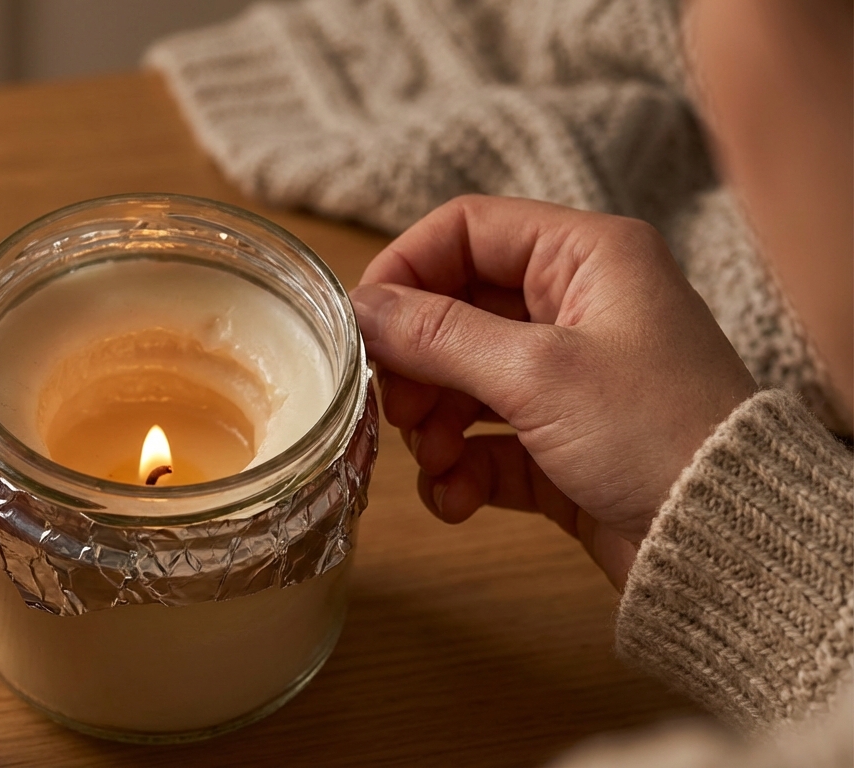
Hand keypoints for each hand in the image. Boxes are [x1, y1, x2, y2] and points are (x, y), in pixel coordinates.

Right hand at [350, 196, 756, 588]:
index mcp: (585, 258)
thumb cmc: (655, 434)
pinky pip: (482, 442)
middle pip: (454, 310)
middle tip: (395, 405)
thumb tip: (361, 308)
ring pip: (461, 380)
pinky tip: (456, 499)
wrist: (726, 541)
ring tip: (433, 460)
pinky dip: (458, 469)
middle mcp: (575, 307)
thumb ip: (438, 334)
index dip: (406, 270)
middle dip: (415, 363)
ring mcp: (567, 378)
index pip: (467, 231)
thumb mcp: (536, 373)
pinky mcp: (559, 443)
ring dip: (431, 423)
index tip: (364, 323)